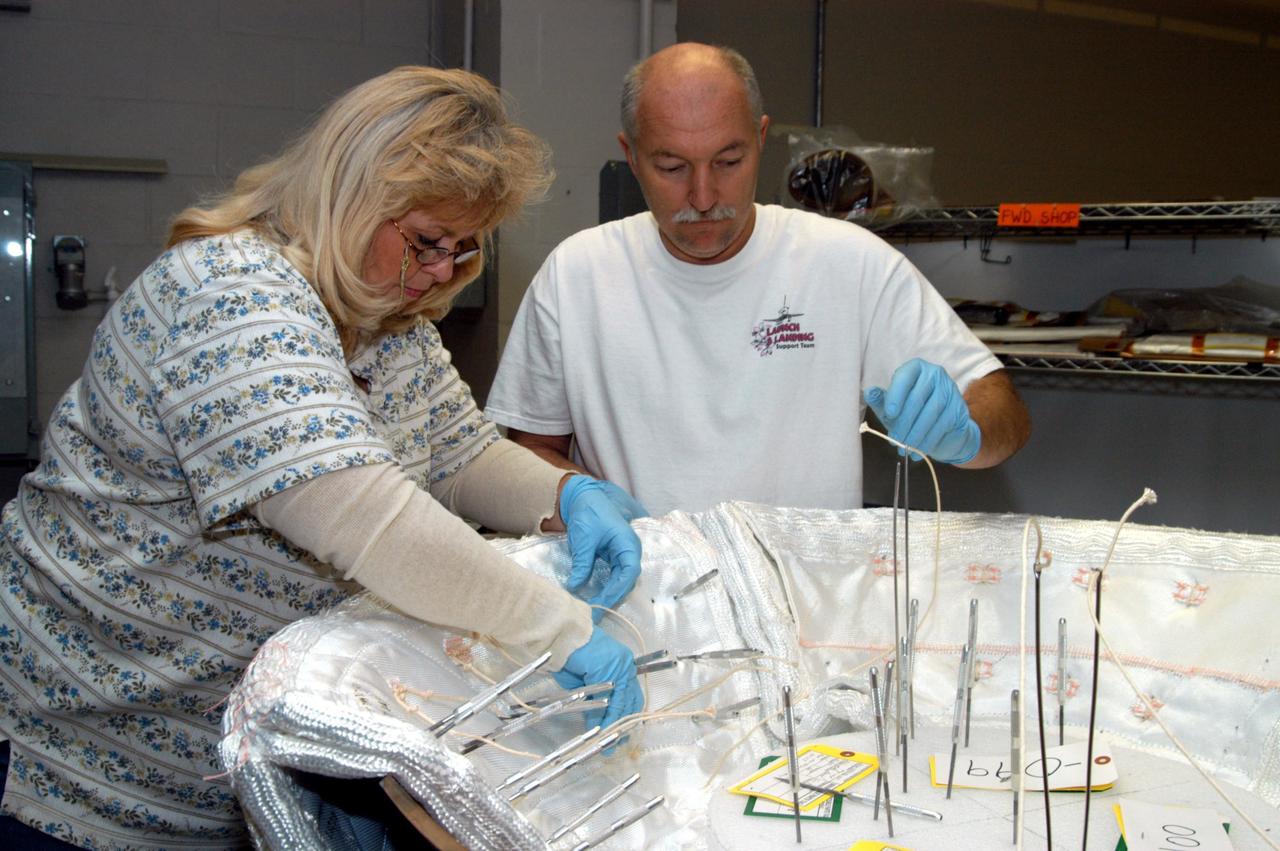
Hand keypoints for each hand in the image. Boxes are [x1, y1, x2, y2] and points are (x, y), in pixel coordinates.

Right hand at [553, 627, 643, 731]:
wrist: (562, 636)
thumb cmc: (569, 655)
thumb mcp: (585, 681)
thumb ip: (595, 697)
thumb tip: (598, 720)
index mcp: (622, 665)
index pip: (631, 695)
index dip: (627, 715)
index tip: (622, 732)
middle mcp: (625, 666)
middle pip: (630, 701)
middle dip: (624, 724)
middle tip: (617, 742)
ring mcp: (621, 667)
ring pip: (622, 703)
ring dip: (613, 724)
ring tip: (607, 741)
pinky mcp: (612, 670)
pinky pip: (609, 701)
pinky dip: (604, 717)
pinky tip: (598, 729)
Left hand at [559, 476, 642, 621]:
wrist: (583, 497)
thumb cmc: (588, 512)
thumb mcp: (584, 539)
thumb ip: (582, 563)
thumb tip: (575, 587)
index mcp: (628, 543)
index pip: (629, 572)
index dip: (617, 590)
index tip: (601, 603)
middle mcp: (629, 550)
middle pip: (627, 580)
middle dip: (612, 597)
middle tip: (595, 613)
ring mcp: (622, 554)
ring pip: (621, 581)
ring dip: (610, 595)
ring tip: (594, 610)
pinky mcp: (613, 557)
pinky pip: (613, 577)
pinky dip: (606, 588)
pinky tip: (595, 598)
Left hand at [864, 358, 980, 463]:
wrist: (943, 427)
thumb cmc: (912, 413)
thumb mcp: (893, 407)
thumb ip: (881, 400)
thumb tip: (869, 392)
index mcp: (916, 368)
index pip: (904, 377)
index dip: (896, 396)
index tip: (889, 414)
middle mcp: (935, 374)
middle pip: (917, 398)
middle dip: (904, 422)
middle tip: (894, 440)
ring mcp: (950, 389)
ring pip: (930, 413)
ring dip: (915, 434)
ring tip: (904, 448)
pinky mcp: (959, 407)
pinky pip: (942, 424)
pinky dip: (929, 440)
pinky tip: (919, 450)